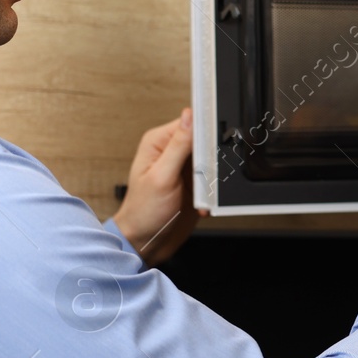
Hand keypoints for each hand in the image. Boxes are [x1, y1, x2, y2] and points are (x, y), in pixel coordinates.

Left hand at [112, 108, 203, 266]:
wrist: (147, 241)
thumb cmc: (144, 211)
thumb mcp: (162, 176)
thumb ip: (178, 146)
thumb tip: (189, 116)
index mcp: (159, 142)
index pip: (189, 123)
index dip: (205, 131)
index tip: (213, 144)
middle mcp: (171, 152)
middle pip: (204, 141)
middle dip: (211, 159)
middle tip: (206, 176)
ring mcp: (184, 168)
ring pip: (212, 161)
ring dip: (212, 178)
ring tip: (202, 193)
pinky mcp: (194, 184)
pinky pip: (213, 180)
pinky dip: (213, 191)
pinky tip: (202, 202)